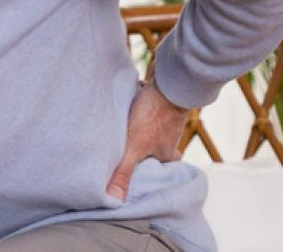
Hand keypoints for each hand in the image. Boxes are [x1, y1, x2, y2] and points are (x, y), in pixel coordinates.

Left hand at [105, 78, 189, 200]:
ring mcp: (165, 117)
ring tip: (123, 130)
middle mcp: (168, 137)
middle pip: (159, 148)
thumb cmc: (152, 117)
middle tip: (132, 153)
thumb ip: (123, 172)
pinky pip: (146, 108)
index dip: (153, 173)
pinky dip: (137, 108)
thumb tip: (113, 200)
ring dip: (139, 128)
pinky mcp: (157, 99)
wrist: (169, 82)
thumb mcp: (133, 148)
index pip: (162, 169)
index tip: (143, 177)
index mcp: (166, 153)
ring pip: (152, 128)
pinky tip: (124, 103)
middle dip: (147, 150)